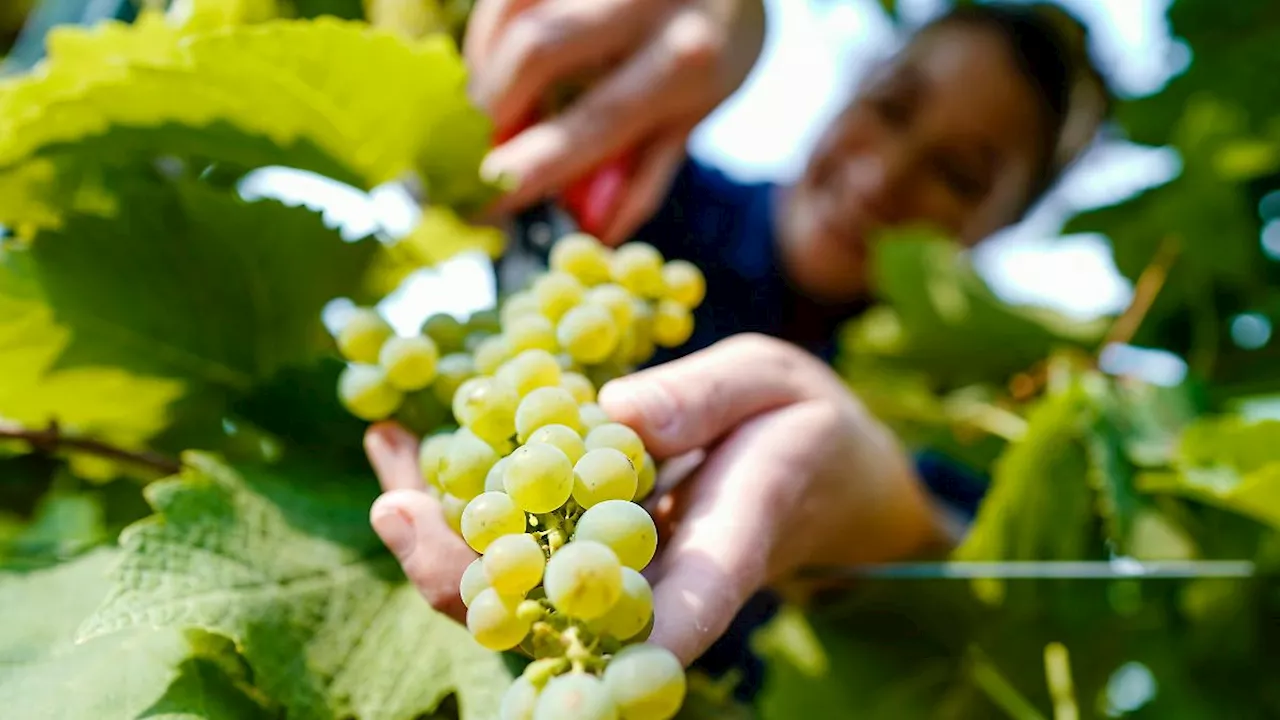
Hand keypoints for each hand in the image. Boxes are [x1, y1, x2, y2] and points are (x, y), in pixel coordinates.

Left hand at [366, 334, 949, 665]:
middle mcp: (658, 579)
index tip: (587, 657)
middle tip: (400, 515)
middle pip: (564, 613)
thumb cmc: (802, 426)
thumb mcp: (775, 382)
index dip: (633, 631)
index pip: (687, 602)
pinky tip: (400, 449)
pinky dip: (454, 502)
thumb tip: (619, 413)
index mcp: (727, 546)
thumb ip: (707, 396)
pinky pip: (514, 542)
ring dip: (441, 542)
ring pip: (524, 589)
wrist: (813, 469)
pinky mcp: (584, 546)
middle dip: (475, 579)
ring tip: (382, 470)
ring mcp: (616, 570)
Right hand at [465, 0, 766, 243]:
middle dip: (487, 110)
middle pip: (535, 52)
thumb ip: (643, 175)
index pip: (594, 123)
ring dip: (484, 72)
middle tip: (462, 156)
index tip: (478, 206)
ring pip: (512, 15)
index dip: (528, 167)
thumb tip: (592, 232)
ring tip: (488, 113)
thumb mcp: (694, 114)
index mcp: (686, 60)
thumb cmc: (713, 49)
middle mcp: (645, 2)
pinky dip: (490, 37)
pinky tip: (496, 66)